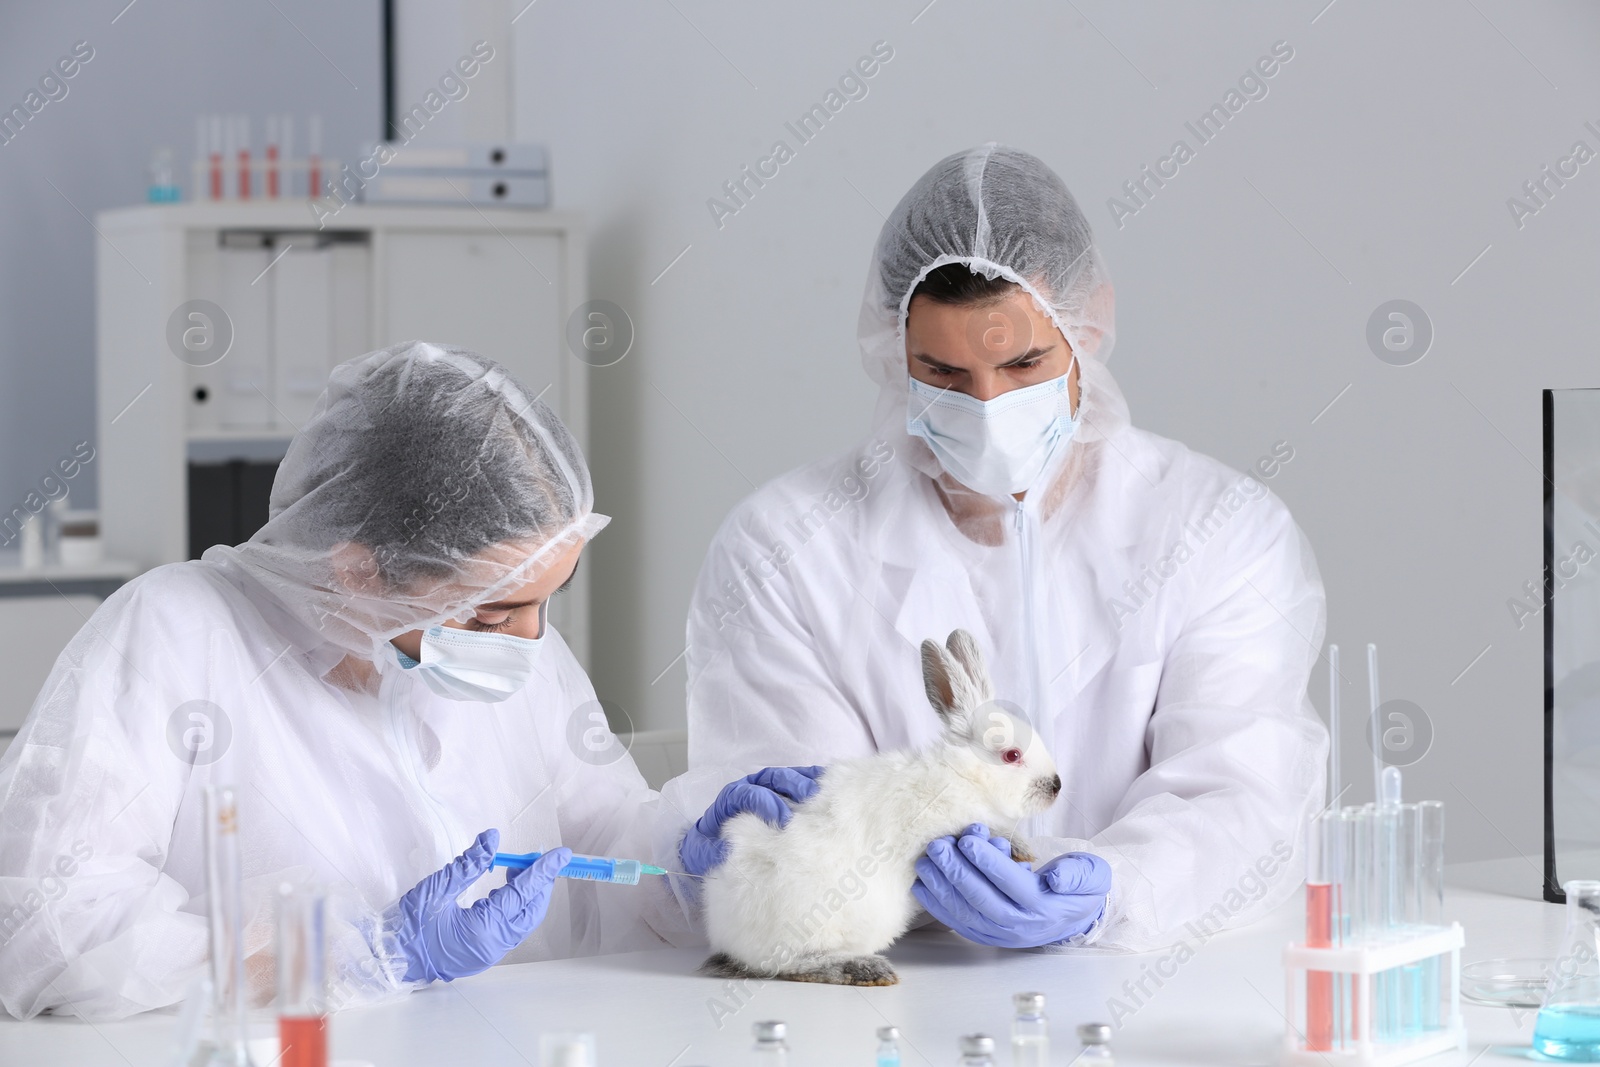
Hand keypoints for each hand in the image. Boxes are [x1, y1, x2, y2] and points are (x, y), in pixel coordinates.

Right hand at [391, 828, 570, 982]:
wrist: (390, 960)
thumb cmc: (408, 925)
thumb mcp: (436, 888)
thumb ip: (469, 863)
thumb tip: (493, 837)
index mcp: (483, 929)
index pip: (522, 894)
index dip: (543, 871)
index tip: (561, 853)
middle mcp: (494, 944)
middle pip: (531, 910)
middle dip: (539, 882)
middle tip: (538, 856)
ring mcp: (491, 952)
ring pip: (523, 920)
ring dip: (527, 893)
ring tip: (518, 866)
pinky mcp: (484, 952)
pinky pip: (510, 926)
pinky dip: (514, 904)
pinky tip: (505, 885)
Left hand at [679, 766, 824, 875]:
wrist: (712, 848)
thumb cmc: (710, 850)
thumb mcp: (704, 854)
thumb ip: (712, 852)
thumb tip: (727, 850)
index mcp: (728, 801)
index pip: (746, 793)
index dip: (765, 801)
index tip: (783, 819)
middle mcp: (748, 789)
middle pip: (770, 778)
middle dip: (790, 785)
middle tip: (809, 797)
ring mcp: (766, 789)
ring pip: (785, 776)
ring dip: (803, 781)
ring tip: (823, 791)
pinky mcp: (781, 793)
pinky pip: (796, 780)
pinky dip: (811, 780)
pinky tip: (828, 785)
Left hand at [912, 824, 1109, 947]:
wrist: (1074, 915)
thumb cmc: (1079, 888)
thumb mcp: (1092, 876)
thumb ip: (1079, 874)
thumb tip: (1056, 878)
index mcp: (1045, 908)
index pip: (1013, 885)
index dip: (989, 862)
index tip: (969, 839)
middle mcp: (1021, 926)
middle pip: (983, 900)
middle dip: (957, 872)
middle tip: (939, 846)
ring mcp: (1001, 934)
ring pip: (966, 913)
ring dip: (942, 887)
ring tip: (927, 860)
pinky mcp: (986, 935)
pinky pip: (958, 923)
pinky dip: (937, 906)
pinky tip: (923, 885)